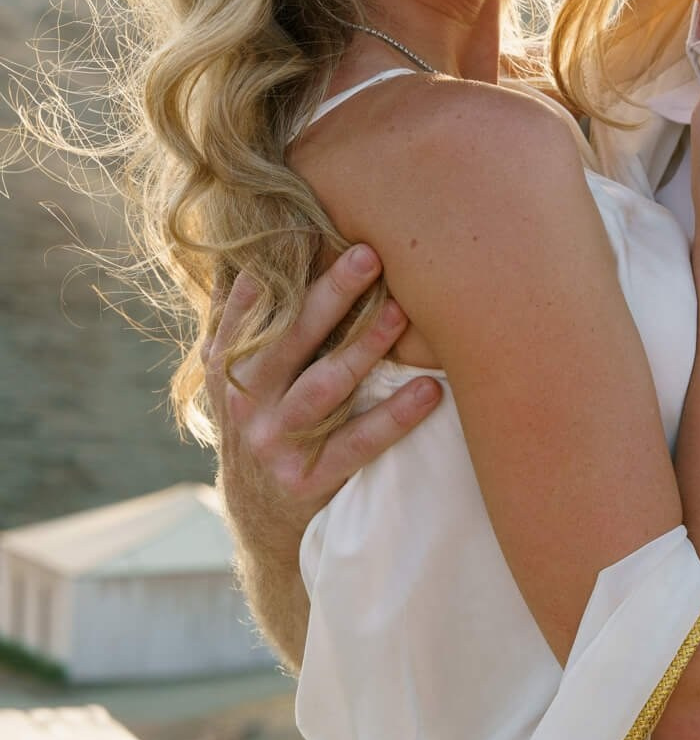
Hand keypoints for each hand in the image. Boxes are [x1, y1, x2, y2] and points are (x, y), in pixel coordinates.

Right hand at [203, 245, 441, 551]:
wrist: (261, 515)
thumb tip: (248, 245)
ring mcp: (276, 442)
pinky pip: (358, 443)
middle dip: (331, 294)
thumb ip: (241, 315)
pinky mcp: (309, 479)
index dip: (282, 267)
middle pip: (292, 338)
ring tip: (402, 313)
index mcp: (228, 365)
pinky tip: (431, 391)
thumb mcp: (236, 372)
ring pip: (325, 387)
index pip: (254, 307)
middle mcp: (247, 402)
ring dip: (364, 347)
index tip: (315, 225)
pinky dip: (396, 416)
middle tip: (370, 254)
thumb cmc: (264, 421)